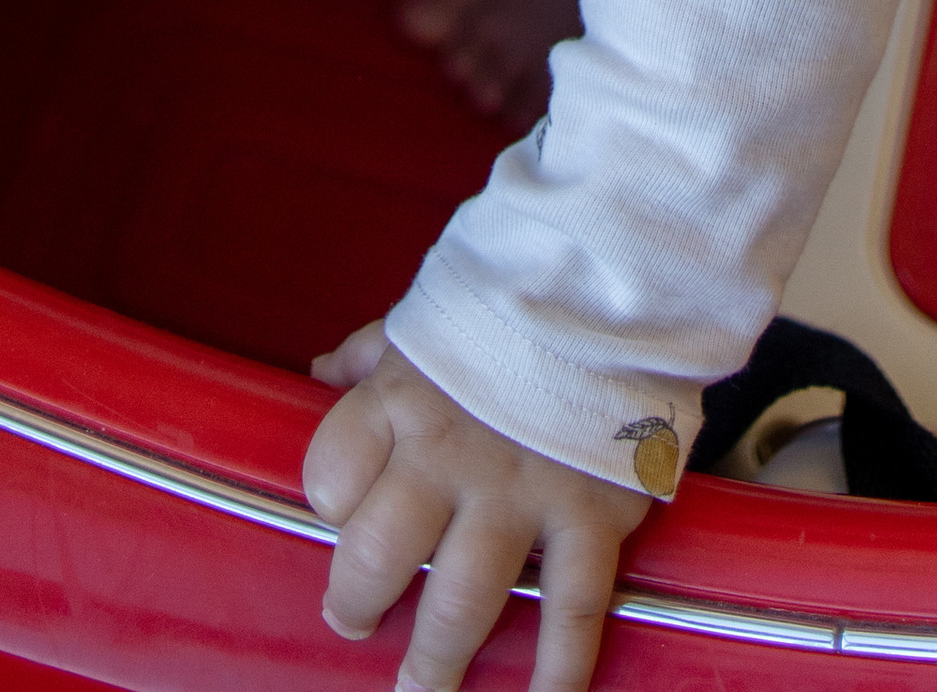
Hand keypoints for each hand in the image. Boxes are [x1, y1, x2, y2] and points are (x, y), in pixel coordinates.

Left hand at [305, 328, 649, 691]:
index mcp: (404, 400)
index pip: (333, 475)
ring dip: (436, 661)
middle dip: (360, 602)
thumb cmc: (507, 305)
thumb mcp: (427, 315)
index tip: (341, 517)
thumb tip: (319, 376)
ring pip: (464, 600)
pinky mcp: (591, 515)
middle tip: (357, 621)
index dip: (329, 503)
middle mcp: (452, 456)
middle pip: (381, 556)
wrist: (617, 284)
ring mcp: (523, 493)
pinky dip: (559, 670)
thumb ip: (371, 354)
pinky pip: (572, 609)